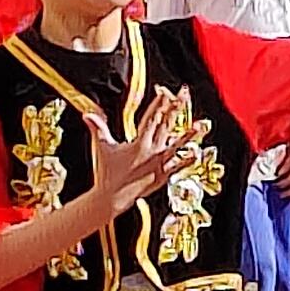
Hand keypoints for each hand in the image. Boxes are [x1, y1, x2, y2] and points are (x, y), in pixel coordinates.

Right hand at [84, 89, 194, 217]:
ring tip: (202, 123)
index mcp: (138, 143)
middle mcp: (151, 151)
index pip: (151, 119)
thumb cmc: (106, 173)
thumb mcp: (102, 148)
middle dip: (175, 109)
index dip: (159, 105)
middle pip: (166, 126)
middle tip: (183, 95)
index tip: (166, 92)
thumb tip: (87, 113)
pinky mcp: (163, 175)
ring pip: (177, 145)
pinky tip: (198, 151)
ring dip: (190, 134)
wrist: (112, 198)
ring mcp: (159, 164)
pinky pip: (178, 166)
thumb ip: (97, 129)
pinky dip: (188, 159)